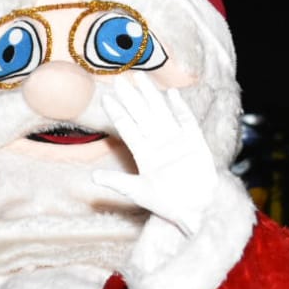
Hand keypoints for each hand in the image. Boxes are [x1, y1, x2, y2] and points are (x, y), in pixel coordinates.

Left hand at [91, 73, 220, 237]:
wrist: (195, 210)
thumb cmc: (167, 204)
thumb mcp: (138, 192)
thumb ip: (117, 182)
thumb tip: (92, 178)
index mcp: (143, 154)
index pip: (127, 128)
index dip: (118, 113)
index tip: (106, 98)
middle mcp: (158, 143)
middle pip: (142, 115)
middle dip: (131, 97)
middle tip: (120, 79)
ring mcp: (176, 141)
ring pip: (161, 112)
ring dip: (152, 96)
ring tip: (141, 78)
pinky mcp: (194, 142)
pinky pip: (186, 121)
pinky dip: (180, 108)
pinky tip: (172, 94)